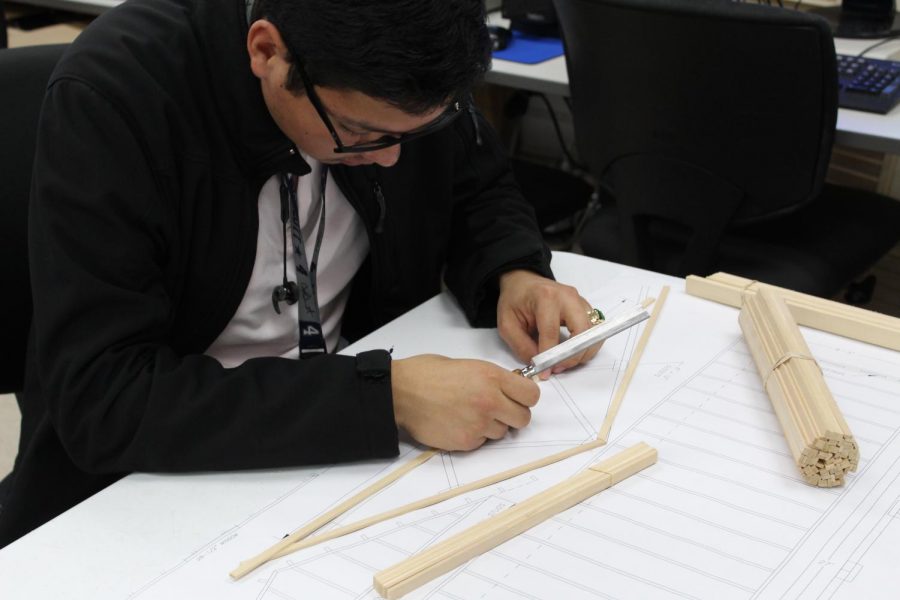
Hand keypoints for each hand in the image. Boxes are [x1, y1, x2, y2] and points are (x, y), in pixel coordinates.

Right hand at [392, 354, 539, 450]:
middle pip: (523, 418)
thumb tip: (508, 389)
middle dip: (513, 415)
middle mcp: (489, 401)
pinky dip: (474, 435)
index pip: (532, 395)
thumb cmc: (427, 374)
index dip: (525, 397)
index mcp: (491, 377)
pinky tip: (457, 422)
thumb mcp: (468, 365)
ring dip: (491, 426)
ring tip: (468, 413)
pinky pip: (482, 442)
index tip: (519, 397)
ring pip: (502, 432)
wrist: (400, 393)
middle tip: (498, 409)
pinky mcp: (466, 441)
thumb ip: (492, 379)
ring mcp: (478, 424)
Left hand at [497, 269, 599, 378]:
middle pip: (582, 331)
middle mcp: (568, 297)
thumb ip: (522, 346)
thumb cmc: (515, 300)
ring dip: (582, 353)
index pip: (552, 332)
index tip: (545, 371)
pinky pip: (594, 332)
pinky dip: (586, 346)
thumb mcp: (507, 324)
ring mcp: (580, 301)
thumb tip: (540, 366)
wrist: (523, 283)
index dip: (550, 356)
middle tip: (558, 367)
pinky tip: (571, 353)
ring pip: (593, 333)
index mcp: (546, 297)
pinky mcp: (586, 308)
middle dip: (573, 356)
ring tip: (564, 362)